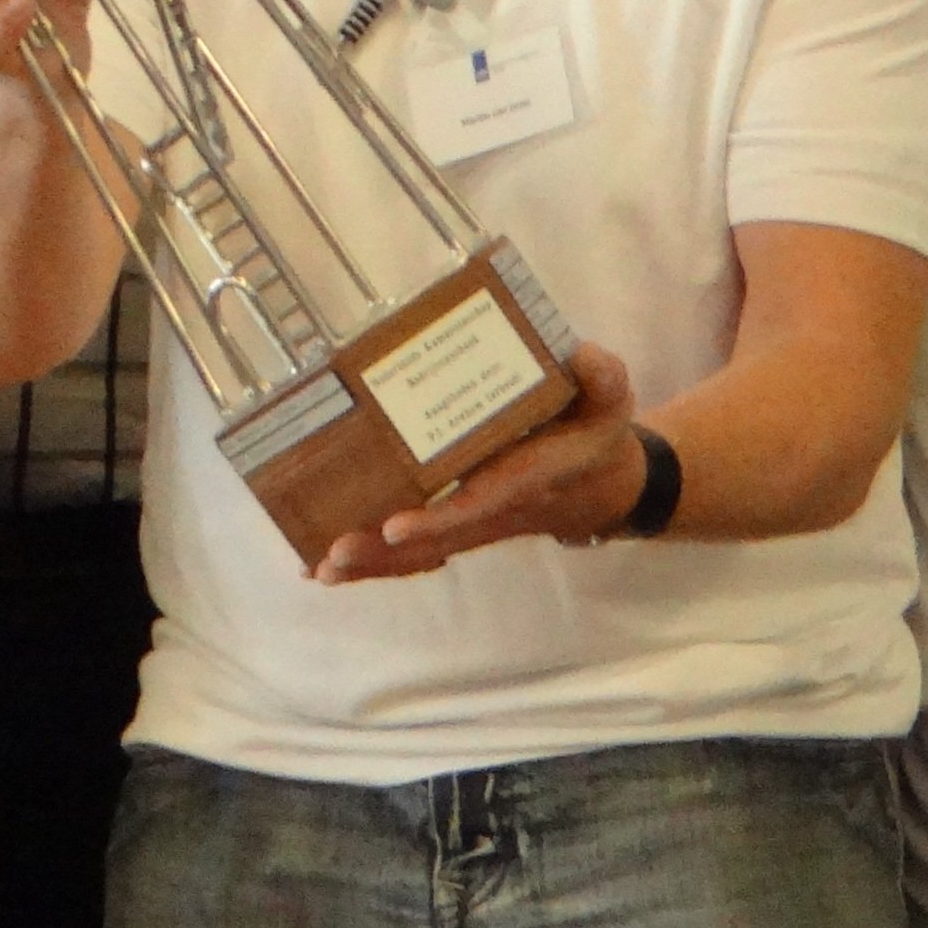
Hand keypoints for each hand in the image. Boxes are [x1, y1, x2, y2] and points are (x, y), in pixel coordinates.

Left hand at [313, 344, 644, 583]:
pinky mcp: (459, 525)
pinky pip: (417, 553)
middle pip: (436, 540)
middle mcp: (496, 507)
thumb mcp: (609, 397)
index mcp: (529, 475)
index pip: (482, 501)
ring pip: (421, 554)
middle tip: (334, 553)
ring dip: (372, 563)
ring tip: (319, 569)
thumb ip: (602, 376)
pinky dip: (375, 562)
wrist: (603, 484)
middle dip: (384, 551)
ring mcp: (474, 522)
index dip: (441, 516)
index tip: (396, 525)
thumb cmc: (595, 431)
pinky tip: (327, 568)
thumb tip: (584, 358)